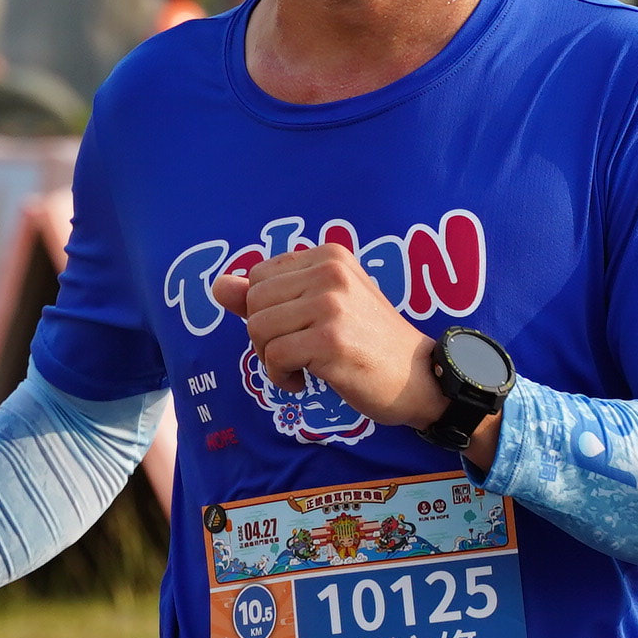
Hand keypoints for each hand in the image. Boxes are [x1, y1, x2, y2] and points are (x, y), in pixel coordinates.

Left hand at [214, 240, 479, 445]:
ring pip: (258, 330)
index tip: (295, 329)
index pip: (258, 277)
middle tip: (294, 353)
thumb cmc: (367, 342)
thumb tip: (218, 284)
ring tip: (301, 367)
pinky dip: (281, 377)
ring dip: (271, 358)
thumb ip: (268, 295)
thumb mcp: (320, 308)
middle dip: (263, 336)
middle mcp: (330, 272)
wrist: (419, 377)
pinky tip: (304, 381)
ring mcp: (331, 305)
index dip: (265, 311)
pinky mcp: (331, 341)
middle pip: (254, 303)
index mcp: (329, 256)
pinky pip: (273, 357)